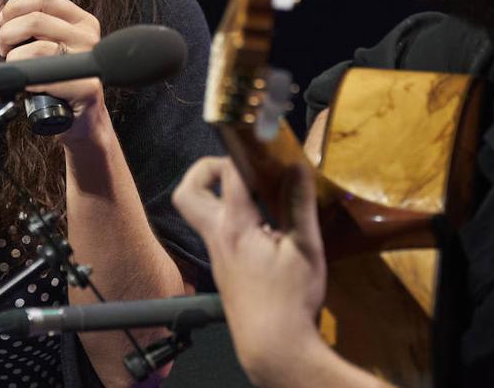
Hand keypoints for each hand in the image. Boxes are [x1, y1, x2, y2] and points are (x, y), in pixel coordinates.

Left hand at [0, 0, 105, 139]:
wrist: (80, 120)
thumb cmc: (56, 81)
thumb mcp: (34, 42)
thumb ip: (11, 18)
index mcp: (80, 21)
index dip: (15, 6)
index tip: (3, 22)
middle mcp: (88, 36)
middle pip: (34, 20)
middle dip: (8, 35)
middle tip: (6, 50)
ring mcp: (87, 61)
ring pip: (35, 47)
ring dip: (14, 60)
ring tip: (16, 69)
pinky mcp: (85, 86)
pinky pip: (42, 74)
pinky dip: (26, 79)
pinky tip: (27, 84)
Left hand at [173, 157, 327, 381]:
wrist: (273, 348)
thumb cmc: (290, 301)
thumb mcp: (305, 249)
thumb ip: (299, 205)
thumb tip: (297, 167)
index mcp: (235, 227)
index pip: (230, 174)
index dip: (245, 152)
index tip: (266, 146)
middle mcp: (218, 236)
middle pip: (188, 192)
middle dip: (205, 169)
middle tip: (236, 166)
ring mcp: (217, 254)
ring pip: (198, 212)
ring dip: (216, 193)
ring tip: (251, 190)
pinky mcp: (223, 268)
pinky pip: (215, 230)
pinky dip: (229, 215)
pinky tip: (261, 222)